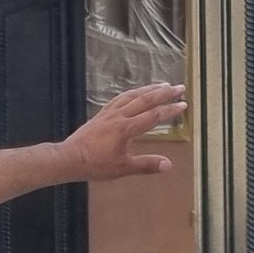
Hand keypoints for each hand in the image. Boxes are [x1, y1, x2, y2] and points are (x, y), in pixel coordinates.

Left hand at [54, 83, 183, 181]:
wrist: (70, 158)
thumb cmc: (96, 165)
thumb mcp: (123, 168)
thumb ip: (146, 164)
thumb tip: (169, 165)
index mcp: (127, 129)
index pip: (153, 116)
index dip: (170, 109)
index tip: (183, 104)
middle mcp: (119, 116)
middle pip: (145, 100)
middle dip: (164, 93)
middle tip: (179, 87)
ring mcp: (109, 114)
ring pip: (132, 96)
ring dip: (148, 89)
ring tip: (162, 84)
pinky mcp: (101, 115)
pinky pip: (118, 99)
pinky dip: (130, 93)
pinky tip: (134, 93)